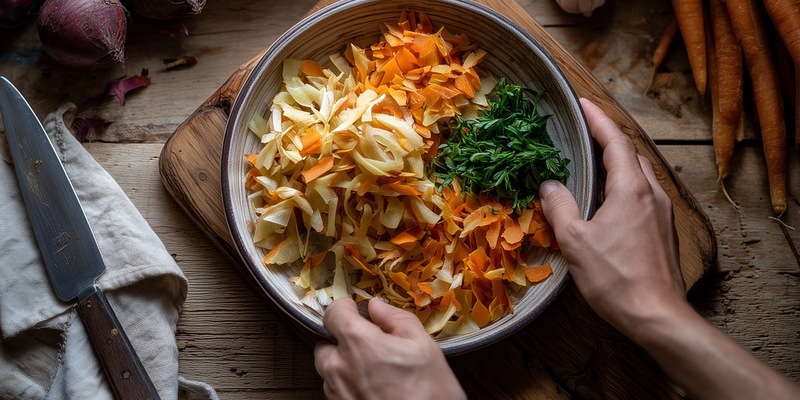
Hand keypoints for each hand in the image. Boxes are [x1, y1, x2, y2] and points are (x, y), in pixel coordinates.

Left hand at [314, 298, 465, 399]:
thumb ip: (396, 319)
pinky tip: (375, 389)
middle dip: (344, 341)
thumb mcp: (424, 346)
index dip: (346, 308)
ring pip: (329, 369)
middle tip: (371, 345)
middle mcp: (338, 367)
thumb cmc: (430, 394)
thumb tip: (377, 307)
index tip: (357, 309)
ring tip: (376, 371)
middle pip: (326, 343)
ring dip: (344, 365)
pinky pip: (336, 391)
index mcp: (357, 342)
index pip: (333, 312)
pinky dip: (349, 386)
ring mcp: (336, 393)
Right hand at [538, 97, 685, 339]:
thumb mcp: (575, 241)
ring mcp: (661, 212)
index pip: (615, 141)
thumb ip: (560, 207)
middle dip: (608, 137)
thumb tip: (548, 185)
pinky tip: (609, 196)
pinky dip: (623, 183)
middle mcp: (652, 193)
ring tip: (594, 159)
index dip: (598, 119)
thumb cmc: (614, 277)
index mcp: (631, 189)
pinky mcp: (662, 230)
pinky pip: (642, 193)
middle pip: (630, 153)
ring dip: (617, 160)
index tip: (583, 102)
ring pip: (639, 174)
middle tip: (584, 129)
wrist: (656, 314)